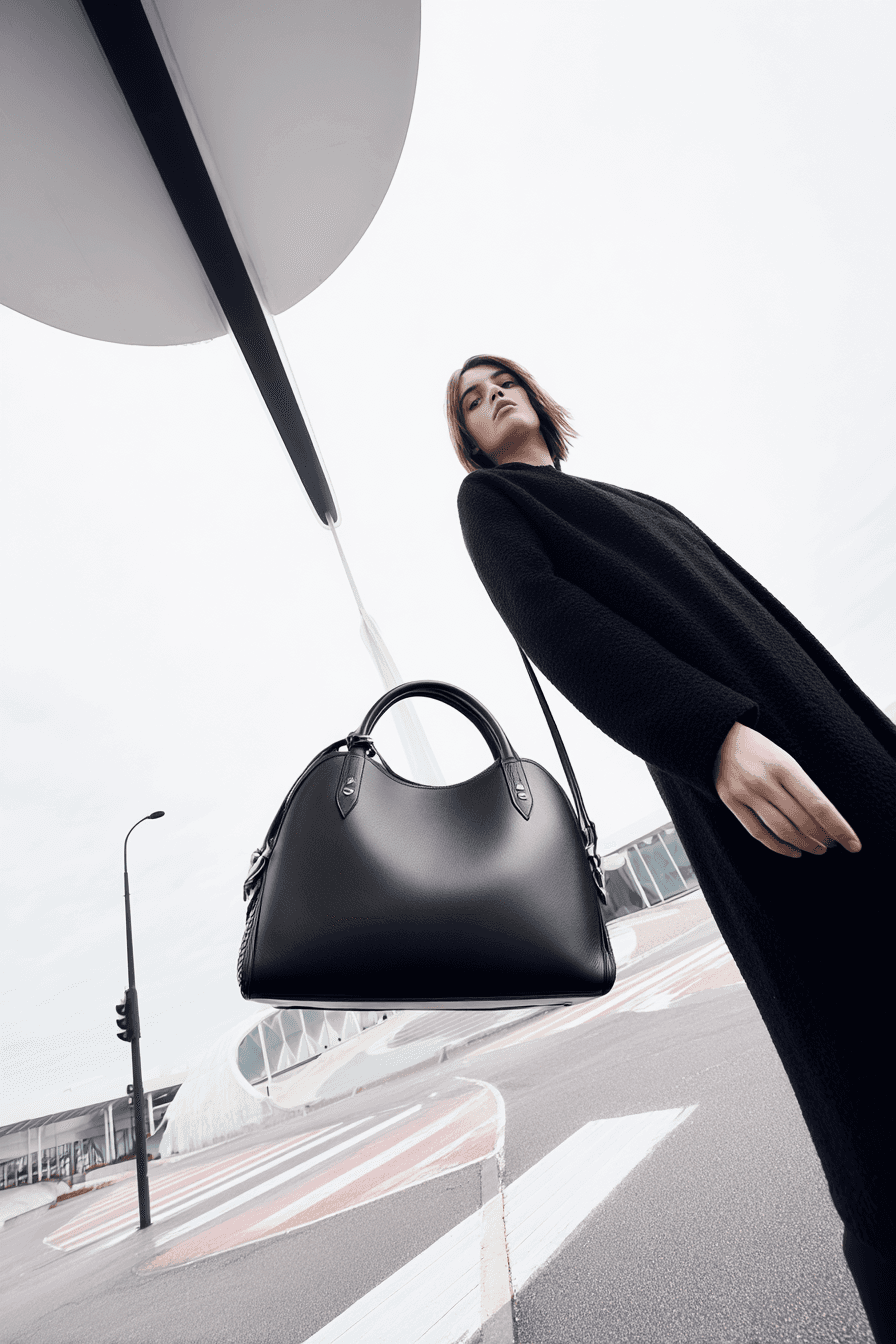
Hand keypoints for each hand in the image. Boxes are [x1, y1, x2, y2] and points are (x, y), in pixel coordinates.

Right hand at [713, 722, 861, 857]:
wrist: (721, 738)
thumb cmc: (762, 752)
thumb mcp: (786, 761)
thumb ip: (803, 788)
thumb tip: (825, 822)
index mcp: (785, 767)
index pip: (818, 804)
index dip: (838, 827)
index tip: (853, 844)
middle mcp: (765, 780)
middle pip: (802, 820)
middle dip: (822, 837)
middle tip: (832, 844)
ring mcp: (745, 791)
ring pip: (781, 829)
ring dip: (804, 844)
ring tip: (817, 849)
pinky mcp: (730, 801)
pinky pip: (757, 832)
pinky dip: (778, 846)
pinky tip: (793, 851)